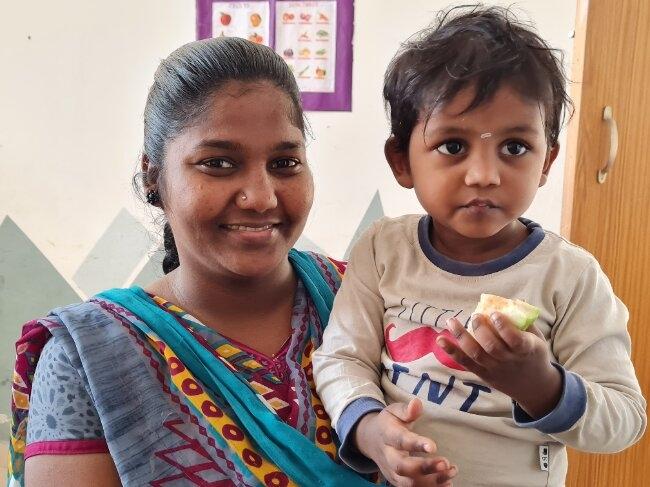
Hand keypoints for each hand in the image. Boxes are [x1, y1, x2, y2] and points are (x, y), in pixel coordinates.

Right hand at [354, 398, 457, 485]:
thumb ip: (406, 410)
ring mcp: (391, 472)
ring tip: (451, 472)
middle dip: (424, 467)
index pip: (400, 440)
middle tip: (445, 463)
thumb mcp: (394, 411)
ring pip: (408, 483)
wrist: (371, 439)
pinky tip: (448, 483)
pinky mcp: (397, 481)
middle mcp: (387, 456)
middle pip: (402, 467)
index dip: (415, 444)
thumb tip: (416, 403)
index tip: (433, 446)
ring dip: (431, 481)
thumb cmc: (389, 423)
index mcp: (387, 435)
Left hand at [437, 313, 561, 418]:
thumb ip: (525, 321)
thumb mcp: (537, 338)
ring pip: (475, 354)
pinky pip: (465, 362)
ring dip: (461, 336)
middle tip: (475, 316)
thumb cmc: (533, 354)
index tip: (494, 313)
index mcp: (527, 350)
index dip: (503, 326)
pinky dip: (451, 351)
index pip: (515, 340)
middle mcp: (509, 361)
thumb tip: (513, 300)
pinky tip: (440, 339)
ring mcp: (494, 368)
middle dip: (480, 329)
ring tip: (451, 321)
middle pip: (491, 347)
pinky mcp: (483, 374)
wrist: (533, 386)